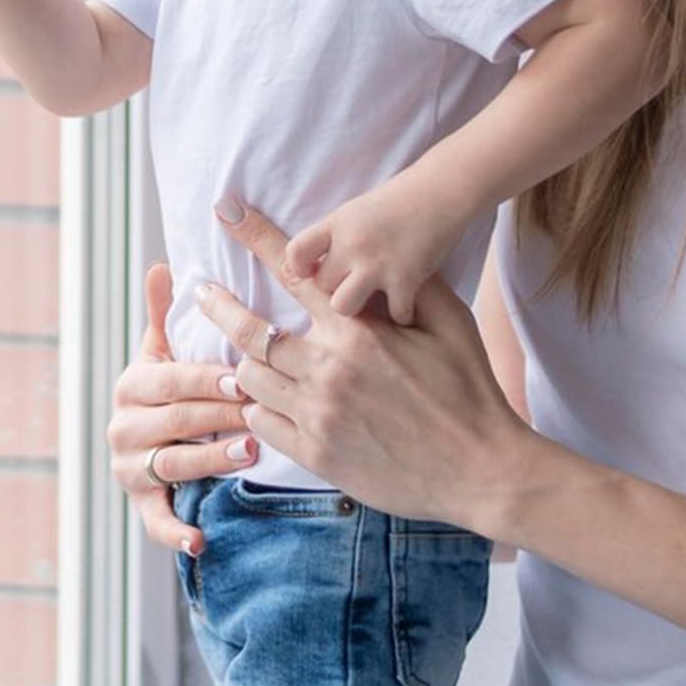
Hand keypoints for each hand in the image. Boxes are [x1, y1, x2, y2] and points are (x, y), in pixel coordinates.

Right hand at [108, 261, 258, 557]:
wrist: (150, 443)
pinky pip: (156, 521)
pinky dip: (176, 533)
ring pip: (173, 463)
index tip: (243, 377)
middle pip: (176, 421)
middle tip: (259, 414)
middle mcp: (123, 426)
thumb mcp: (165, 353)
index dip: (205, 378)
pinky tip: (200, 541)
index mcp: (131, 385)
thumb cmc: (171, 390)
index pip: (170, 380)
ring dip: (210, 460)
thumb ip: (164, 313)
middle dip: (219, 416)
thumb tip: (161, 265)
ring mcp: (130, 467)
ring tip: (248, 453)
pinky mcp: (141, 503)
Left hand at [201, 199, 533, 528]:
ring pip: (250, 378)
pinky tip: (262, 400)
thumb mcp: (451, 325)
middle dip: (219, 306)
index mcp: (356, 332)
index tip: (225, 213)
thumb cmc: (471, 393)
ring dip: (242, 362)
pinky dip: (257, 407)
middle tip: (202, 292)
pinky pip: (262, 423)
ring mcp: (318, 416)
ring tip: (238, 353)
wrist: (483, 471)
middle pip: (250, 330)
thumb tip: (392, 260)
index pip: (292, 273)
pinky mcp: (316, 454)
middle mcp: (328, 370)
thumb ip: (415, 287)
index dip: (255, 238)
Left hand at [283, 178, 461, 323]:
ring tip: (374, 301)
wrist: (440, 191)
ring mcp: (376, 263)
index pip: (295, 253)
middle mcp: (350, 244)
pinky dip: (402, 314)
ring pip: (342, 305)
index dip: (299, 268)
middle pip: (321, 285)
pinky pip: (392, 314)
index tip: (313, 271)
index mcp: (335, 224)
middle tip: (356, 286)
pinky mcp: (405, 279)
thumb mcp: (355, 212)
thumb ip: (334, 238)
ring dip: (359, 307)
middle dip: (335, 289)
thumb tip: (312, 265)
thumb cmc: (398, 201)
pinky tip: (409, 305)